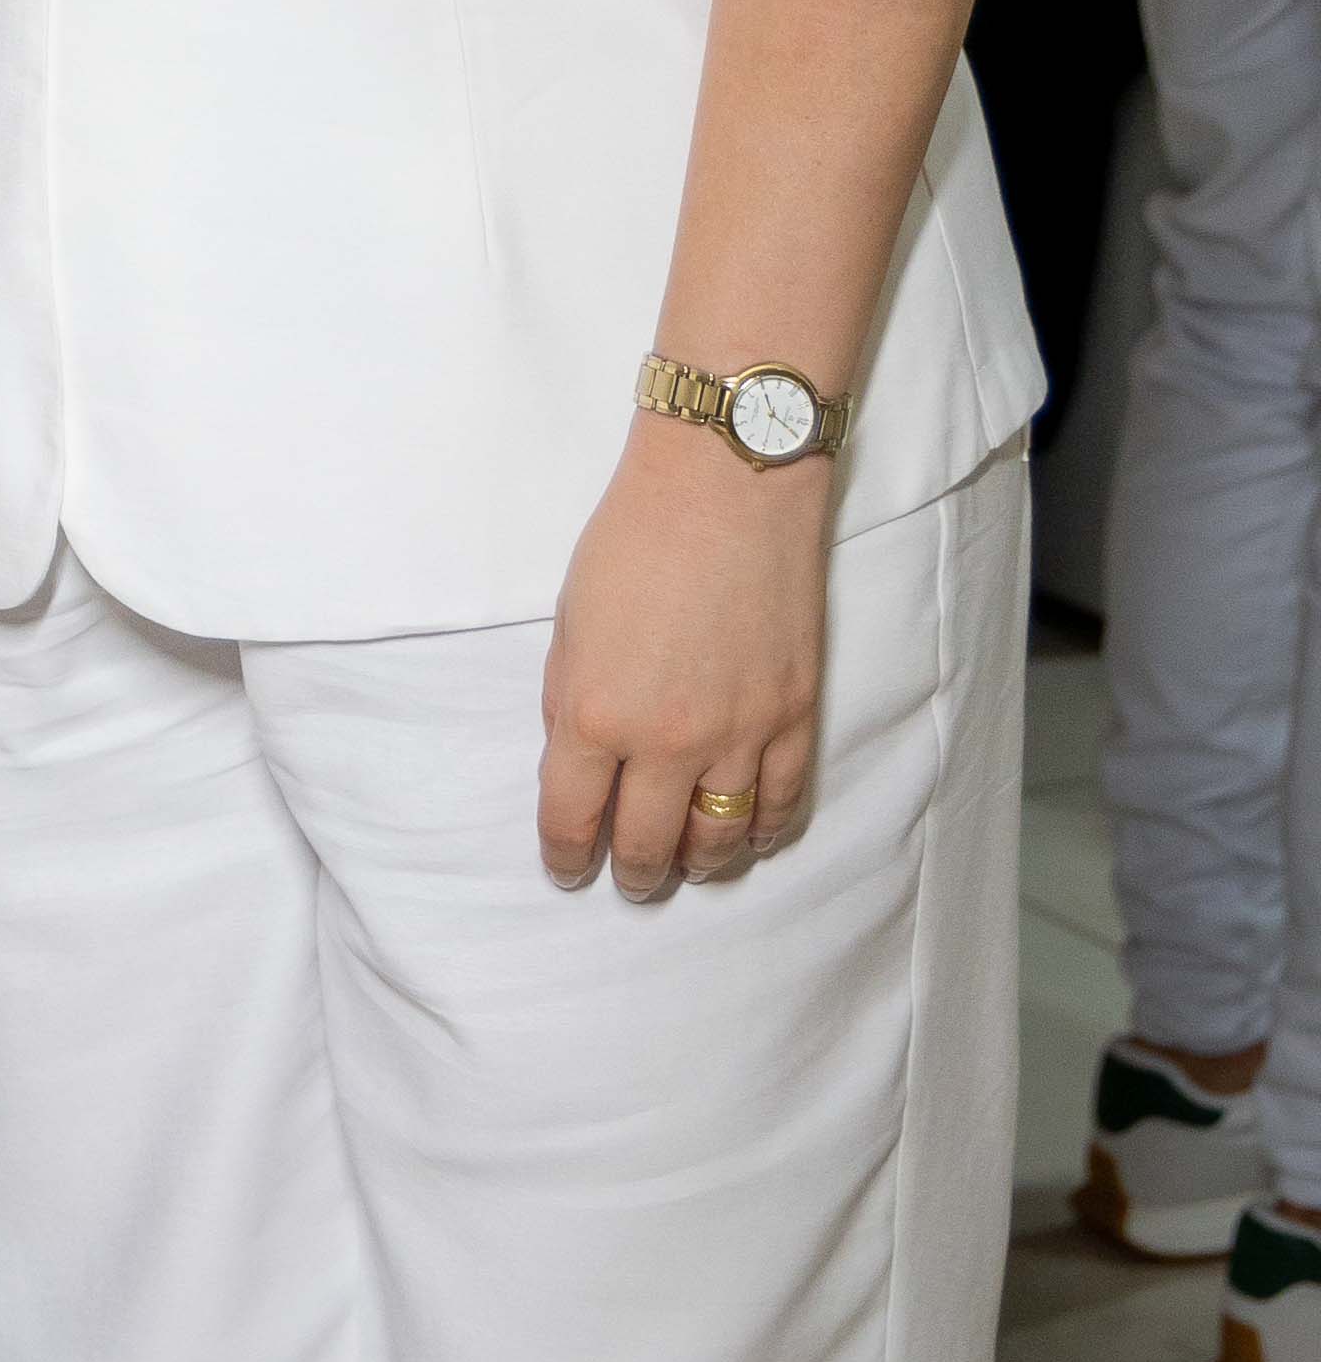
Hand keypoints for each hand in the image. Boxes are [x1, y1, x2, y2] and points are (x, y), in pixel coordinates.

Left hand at [538, 419, 828, 898]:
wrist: (728, 483)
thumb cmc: (633, 538)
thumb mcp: (569, 627)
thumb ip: (574, 705)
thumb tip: (585, 767)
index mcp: (593, 713)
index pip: (572, 821)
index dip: (566, 856)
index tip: (568, 867)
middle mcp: (666, 740)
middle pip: (648, 847)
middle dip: (633, 873)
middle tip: (628, 878)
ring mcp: (739, 733)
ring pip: (719, 842)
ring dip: (697, 865)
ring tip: (684, 866)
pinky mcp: (795, 716)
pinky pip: (782, 806)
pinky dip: (763, 833)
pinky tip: (746, 838)